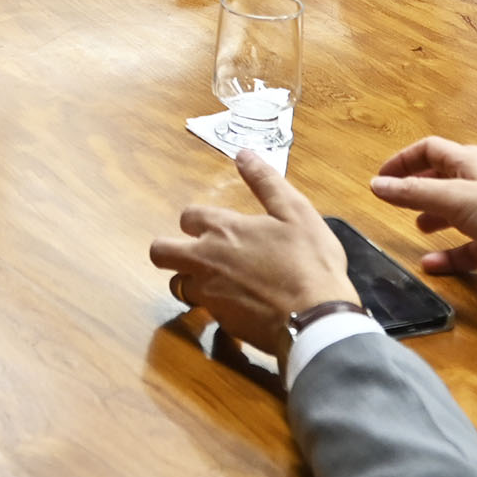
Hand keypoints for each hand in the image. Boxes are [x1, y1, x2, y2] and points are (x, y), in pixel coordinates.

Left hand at [148, 149, 354, 356]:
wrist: (316, 320)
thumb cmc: (309, 262)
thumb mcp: (295, 211)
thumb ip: (265, 181)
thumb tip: (242, 154)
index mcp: (223, 230)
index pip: (187, 216)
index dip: (198, 220)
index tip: (215, 225)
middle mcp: (206, 260)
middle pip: (161, 252)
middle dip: (170, 250)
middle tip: (195, 253)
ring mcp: (209, 294)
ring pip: (178, 285)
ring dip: (190, 280)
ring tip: (217, 280)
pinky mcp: (221, 322)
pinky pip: (205, 310)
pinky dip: (215, 306)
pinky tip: (240, 305)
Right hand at [366, 136, 476, 291]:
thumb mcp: (454, 199)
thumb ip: (413, 193)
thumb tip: (375, 184)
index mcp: (471, 164)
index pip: (431, 150)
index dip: (404, 160)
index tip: (381, 178)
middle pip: (443, 179)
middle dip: (419, 188)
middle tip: (396, 202)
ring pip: (456, 212)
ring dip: (435, 217)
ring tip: (418, 228)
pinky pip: (468, 248)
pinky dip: (449, 255)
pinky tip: (432, 265)